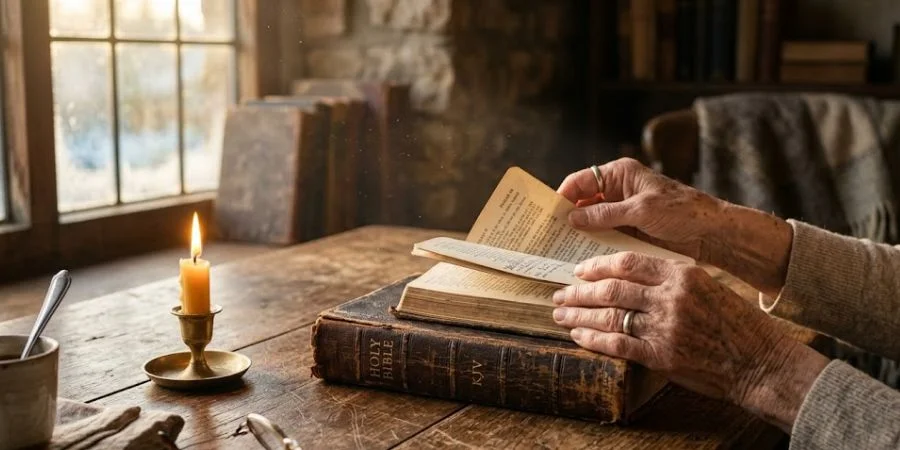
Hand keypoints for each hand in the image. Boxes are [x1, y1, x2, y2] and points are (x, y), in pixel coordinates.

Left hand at [552, 251, 828, 431]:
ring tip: (561, 313)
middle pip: (612, 289)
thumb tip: (629, 279)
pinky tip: (579, 336)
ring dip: (580, 315)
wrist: (759, 360)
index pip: (629, 263)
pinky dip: (594, 340)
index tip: (581, 270)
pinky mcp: (661, 356)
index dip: (599, 266)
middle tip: (560, 293)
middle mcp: (671, 298)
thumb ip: (670, 280)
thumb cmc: (735, 323)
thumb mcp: (706, 286)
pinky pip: (617, 344)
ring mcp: (665, 327)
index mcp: (682, 274)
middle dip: (580, 291)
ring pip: (609, 316)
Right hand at [558, 158, 721, 261]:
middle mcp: (618, 190)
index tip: (547, 214)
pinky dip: (593, 244)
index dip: (563, 195)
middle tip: (547, 234)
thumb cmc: (682, 212)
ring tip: (559, 248)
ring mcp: (622, 212)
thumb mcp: (640, 210)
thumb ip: (605, 214)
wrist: (712, 233)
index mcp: (620, 174)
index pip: (581, 181)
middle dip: (567, 216)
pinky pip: (604, 236)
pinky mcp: (628, 231)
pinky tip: (581, 257)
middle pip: (582, 201)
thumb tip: (572, 218)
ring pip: (591, 221)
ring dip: (579, 233)